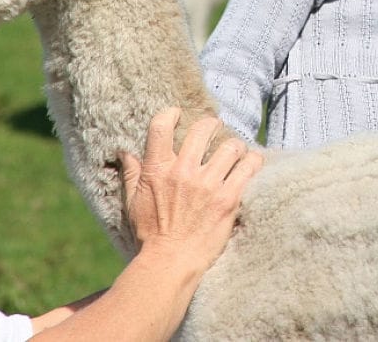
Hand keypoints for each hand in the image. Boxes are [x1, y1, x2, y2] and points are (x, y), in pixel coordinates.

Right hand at [118, 109, 261, 269]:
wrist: (170, 263)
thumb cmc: (151, 235)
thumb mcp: (133, 202)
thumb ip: (131, 174)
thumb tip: (124, 152)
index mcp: (157, 170)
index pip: (161, 127)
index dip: (171, 114)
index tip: (178, 113)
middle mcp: (182, 171)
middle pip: (204, 128)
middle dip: (212, 124)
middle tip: (216, 129)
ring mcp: (207, 184)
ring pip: (231, 146)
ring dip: (235, 147)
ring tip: (236, 152)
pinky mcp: (228, 198)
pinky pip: (249, 167)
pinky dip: (253, 161)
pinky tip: (252, 163)